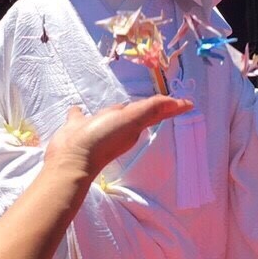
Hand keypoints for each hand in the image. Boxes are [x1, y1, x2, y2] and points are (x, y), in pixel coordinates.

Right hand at [45, 97, 191, 181]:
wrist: (71, 159)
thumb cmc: (103, 139)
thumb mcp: (130, 121)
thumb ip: (150, 110)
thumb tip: (175, 103)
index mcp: (133, 125)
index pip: (155, 111)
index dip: (170, 106)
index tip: (186, 103)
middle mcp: (118, 127)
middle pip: (136, 113)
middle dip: (147, 106)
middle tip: (159, 99)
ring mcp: (98, 128)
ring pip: (110, 116)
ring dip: (115, 110)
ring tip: (121, 104)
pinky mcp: (78, 128)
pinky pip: (82, 117)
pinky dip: (81, 112)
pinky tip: (78, 109)